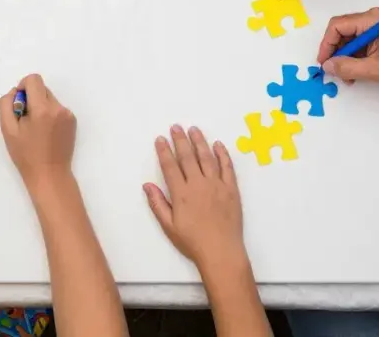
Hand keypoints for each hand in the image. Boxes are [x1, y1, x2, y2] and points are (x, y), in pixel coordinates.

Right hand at [0, 74, 76, 193]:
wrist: (49, 174)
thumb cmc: (25, 155)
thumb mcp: (8, 129)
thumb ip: (6, 104)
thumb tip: (15, 92)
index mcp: (42, 109)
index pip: (34, 79)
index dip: (23, 87)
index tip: (19, 104)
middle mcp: (58, 108)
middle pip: (42, 88)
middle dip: (31, 99)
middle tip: (25, 120)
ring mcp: (68, 114)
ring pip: (49, 98)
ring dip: (40, 107)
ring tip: (36, 129)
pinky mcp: (72, 121)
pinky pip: (57, 108)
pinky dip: (49, 115)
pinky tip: (45, 133)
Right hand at [144, 125, 243, 270]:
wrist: (221, 251)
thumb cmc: (193, 241)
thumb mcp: (169, 226)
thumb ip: (158, 204)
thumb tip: (147, 185)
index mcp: (181, 193)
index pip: (170, 166)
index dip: (164, 151)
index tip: (160, 139)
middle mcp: (198, 184)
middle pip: (187, 157)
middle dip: (180, 140)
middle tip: (176, 127)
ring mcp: (217, 185)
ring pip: (207, 157)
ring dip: (199, 141)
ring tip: (194, 129)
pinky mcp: (232, 189)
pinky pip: (227, 167)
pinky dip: (222, 154)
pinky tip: (218, 145)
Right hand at [318, 7, 378, 85]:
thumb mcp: (374, 69)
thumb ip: (347, 67)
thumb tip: (327, 66)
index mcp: (371, 21)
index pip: (337, 26)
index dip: (326, 45)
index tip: (324, 62)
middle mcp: (371, 19)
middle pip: (341, 32)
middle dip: (336, 53)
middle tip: (333, 70)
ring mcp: (375, 27)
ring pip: (348, 40)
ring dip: (344, 58)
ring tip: (347, 76)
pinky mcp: (378, 35)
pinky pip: (358, 44)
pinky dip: (354, 58)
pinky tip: (355, 72)